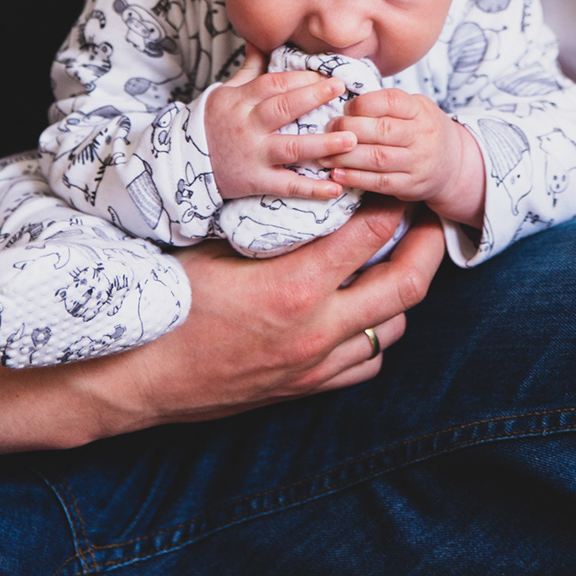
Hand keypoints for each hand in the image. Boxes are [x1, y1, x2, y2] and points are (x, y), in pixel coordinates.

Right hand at [102, 201, 445, 427]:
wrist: (140, 377)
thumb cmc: (171, 303)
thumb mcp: (218, 249)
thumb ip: (272, 228)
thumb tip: (308, 194)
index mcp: (294, 286)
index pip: (370, 234)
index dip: (393, 203)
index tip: (400, 186)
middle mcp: (316, 329)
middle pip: (406, 285)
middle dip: (430, 247)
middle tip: (434, 220)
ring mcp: (314, 365)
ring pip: (393, 328)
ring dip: (402, 293)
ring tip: (402, 261)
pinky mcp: (304, 389)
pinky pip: (365, 364)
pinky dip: (376, 335)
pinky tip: (366, 313)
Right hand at [203, 47, 355, 200]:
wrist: (184, 161)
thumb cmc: (212, 123)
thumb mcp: (225, 92)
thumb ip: (249, 70)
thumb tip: (259, 40)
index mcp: (241, 101)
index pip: (273, 84)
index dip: (301, 78)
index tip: (326, 75)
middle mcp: (247, 126)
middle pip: (283, 108)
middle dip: (313, 97)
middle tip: (341, 88)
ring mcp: (253, 155)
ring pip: (291, 148)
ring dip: (322, 145)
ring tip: (351, 139)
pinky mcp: (256, 181)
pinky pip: (287, 185)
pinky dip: (312, 189)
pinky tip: (335, 188)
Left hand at [324, 88, 486, 225]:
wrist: (453, 165)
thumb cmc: (422, 131)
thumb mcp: (415, 109)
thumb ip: (387, 104)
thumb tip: (344, 101)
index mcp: (421, 110)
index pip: (391, 101)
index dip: (363, 104)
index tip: (345, 108)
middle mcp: (423, 136)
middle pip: (382, 130)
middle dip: (349, 129)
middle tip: (328, 129)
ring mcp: (418, 163)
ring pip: (378, 158)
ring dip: (346, 156)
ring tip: (324, 155)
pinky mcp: (411, 186)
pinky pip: (380, 183)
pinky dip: (356, 178)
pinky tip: (337, 174)